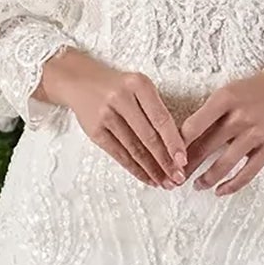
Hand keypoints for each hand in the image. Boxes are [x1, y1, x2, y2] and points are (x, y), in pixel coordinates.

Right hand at [35, 48, 185, 186]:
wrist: (79, 81)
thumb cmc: (117, 87)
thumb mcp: (138, 87)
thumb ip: (155, 109)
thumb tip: (176, 146)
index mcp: (138, 84)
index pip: (161, 118)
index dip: (173, 142)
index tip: (183, 161)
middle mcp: (121, 98)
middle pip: (148, 137)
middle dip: (165, 162)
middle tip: (177, 178)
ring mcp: (106, 115)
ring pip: (134, 149)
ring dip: (152, 170)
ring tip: (165, 183)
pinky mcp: (95, 131)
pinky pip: (119, 154)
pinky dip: (135, 169)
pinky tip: (147, 178)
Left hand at [180, 41, 263, 195]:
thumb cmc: (255, 91)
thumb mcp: (229, 92)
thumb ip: (210, 113)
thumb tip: (184, 139)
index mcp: (225, 98)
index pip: (193, 127)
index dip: (177, 146)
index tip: (167, 158)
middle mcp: (239, 116)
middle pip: (205, 147)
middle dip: (187, 167)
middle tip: (174, 178)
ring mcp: (255, 134)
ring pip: (224, 164)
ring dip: (206, 178)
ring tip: (196, 186)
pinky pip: (247, 173)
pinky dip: (231, 185)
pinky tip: (219, 191)